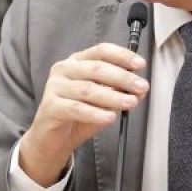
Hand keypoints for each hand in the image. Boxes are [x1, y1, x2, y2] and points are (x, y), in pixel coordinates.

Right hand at [18, 43, 148, 185]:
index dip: (122, 56)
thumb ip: (119, 92)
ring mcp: (54, 86)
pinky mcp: (50, 106)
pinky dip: (95, 113)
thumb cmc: (78, 116)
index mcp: (77, 62)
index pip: (101, 51)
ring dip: (113, 96)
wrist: (53, 140)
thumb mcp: (103, 102)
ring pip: (88, 89)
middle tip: (141, 86)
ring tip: (130, 102)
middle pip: (97, 68)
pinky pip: (76, 108)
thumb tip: (140, 88)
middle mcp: (64, 69)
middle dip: (123, 77)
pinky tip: (109, 117)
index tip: (140, 65)